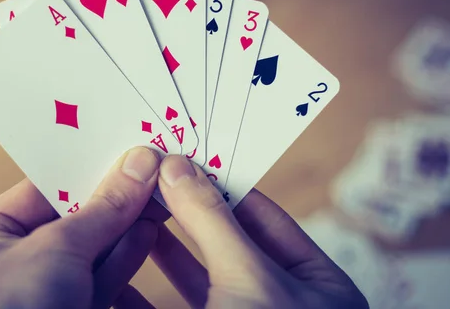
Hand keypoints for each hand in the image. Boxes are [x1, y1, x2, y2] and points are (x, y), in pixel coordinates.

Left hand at [0, 147, 160, 308]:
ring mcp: (40, 293)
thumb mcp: (57, 249)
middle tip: (148, 169)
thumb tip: (139, 162)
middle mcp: (8, 264)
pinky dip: (125, 257)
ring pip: (90, 249)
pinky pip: (99, 279)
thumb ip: (102, 206)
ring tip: (155, 193)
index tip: (121, 150)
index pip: (40, 190)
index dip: (83, 168)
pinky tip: (147, 232)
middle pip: (69, 219)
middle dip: (111, 197)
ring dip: (124, 224)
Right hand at [146, 155, 368, 308]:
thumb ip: (213, 222)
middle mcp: (283, 301)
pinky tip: (132, 256)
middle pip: (230, 242)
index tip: (189, 157)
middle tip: (158, 173)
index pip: (268, 217)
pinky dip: (155, 281)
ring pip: (203, 272)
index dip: (226, 184)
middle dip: (191, 209)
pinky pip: (180, 300)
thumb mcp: (249, 279)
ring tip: (140, 205)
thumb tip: (177, 168)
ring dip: (168, 241)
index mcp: (319, 286)